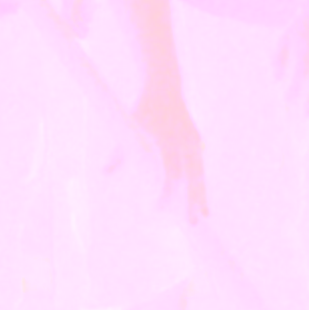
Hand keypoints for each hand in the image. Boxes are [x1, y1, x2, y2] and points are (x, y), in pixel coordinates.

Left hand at [129, 78, 207, 224]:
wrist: (164, 86)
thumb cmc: (143, 107)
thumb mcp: (129, 125)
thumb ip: (119, 151)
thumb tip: (104, 172)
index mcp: (168, 139)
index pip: (169, 172)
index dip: (165, 192)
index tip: (158, 210)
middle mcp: (184, 141)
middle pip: (193, 177)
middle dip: (193, 200)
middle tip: (192, 223)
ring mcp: (193, 140)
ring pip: (200, 173)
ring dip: (201, 194)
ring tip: (204, 216)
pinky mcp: (196, 140)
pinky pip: (199, 165)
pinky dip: (200, 182)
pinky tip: (200, 199)